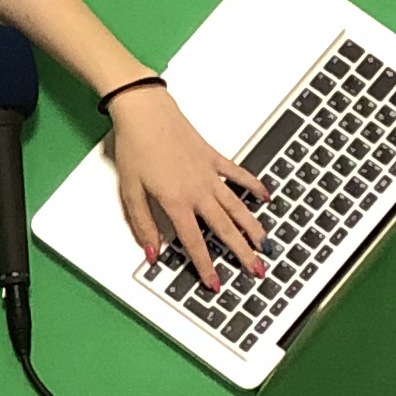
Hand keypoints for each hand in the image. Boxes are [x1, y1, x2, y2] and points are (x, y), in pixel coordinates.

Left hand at [106, 82, 266, 291]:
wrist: (144, 112)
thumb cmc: (135, 147)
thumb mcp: (130, 191)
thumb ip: (143, 224)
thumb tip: (152, 252)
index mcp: (176, 202)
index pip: (194, 243)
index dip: (206, 266)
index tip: (215, 283)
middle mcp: (197, 191)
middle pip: (224, 229)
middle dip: (241, 253)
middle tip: (256, 270)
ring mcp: (209, 174)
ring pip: (237, 206)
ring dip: (253, 227)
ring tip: (266, 244)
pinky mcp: (213, 157)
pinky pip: (238, 175)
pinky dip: (253, 185)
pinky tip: (265, 196)